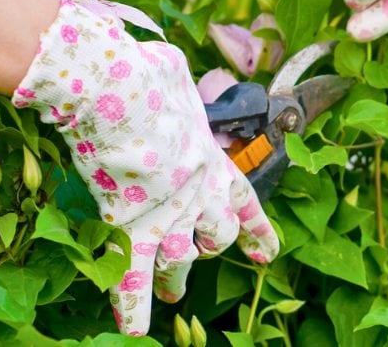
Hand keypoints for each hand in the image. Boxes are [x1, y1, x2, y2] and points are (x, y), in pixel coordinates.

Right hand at [12, 0, 278, 335]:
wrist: (121, 94)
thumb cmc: (147, 77)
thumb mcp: (174, 73)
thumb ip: (175, 84)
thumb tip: (163, 67)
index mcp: (213, 161)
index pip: (245, 204)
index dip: (256, 231)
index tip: (266, 253)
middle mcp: (199, 196)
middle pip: (214, 238)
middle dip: (206, 252)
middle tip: (194, 266)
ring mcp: (167, 215)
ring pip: (180, 263)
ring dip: (175, 282)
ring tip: (173, 298)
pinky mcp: (131, 229)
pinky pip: (133, 277)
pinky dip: (132, 304)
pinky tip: (133, 329)